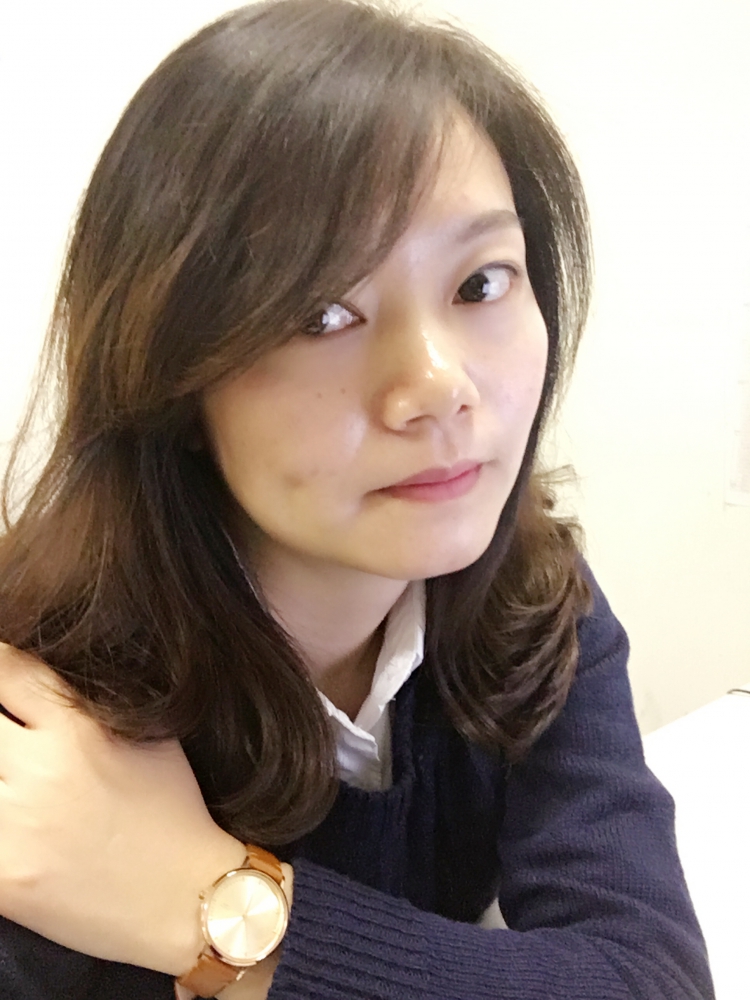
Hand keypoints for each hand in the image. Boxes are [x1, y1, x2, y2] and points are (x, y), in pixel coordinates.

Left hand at [0, 642, 248, 974]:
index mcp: (79, 729)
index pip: (8, 669)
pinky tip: (13, 821)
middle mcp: (42, 770)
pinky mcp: (3, 877)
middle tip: (9, 740)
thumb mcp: (152, 737)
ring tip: (12, 781)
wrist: (184, 898)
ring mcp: (16, 827)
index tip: (1, 671)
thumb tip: (61, 671)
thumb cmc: (172, 813)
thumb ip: (99, 701)